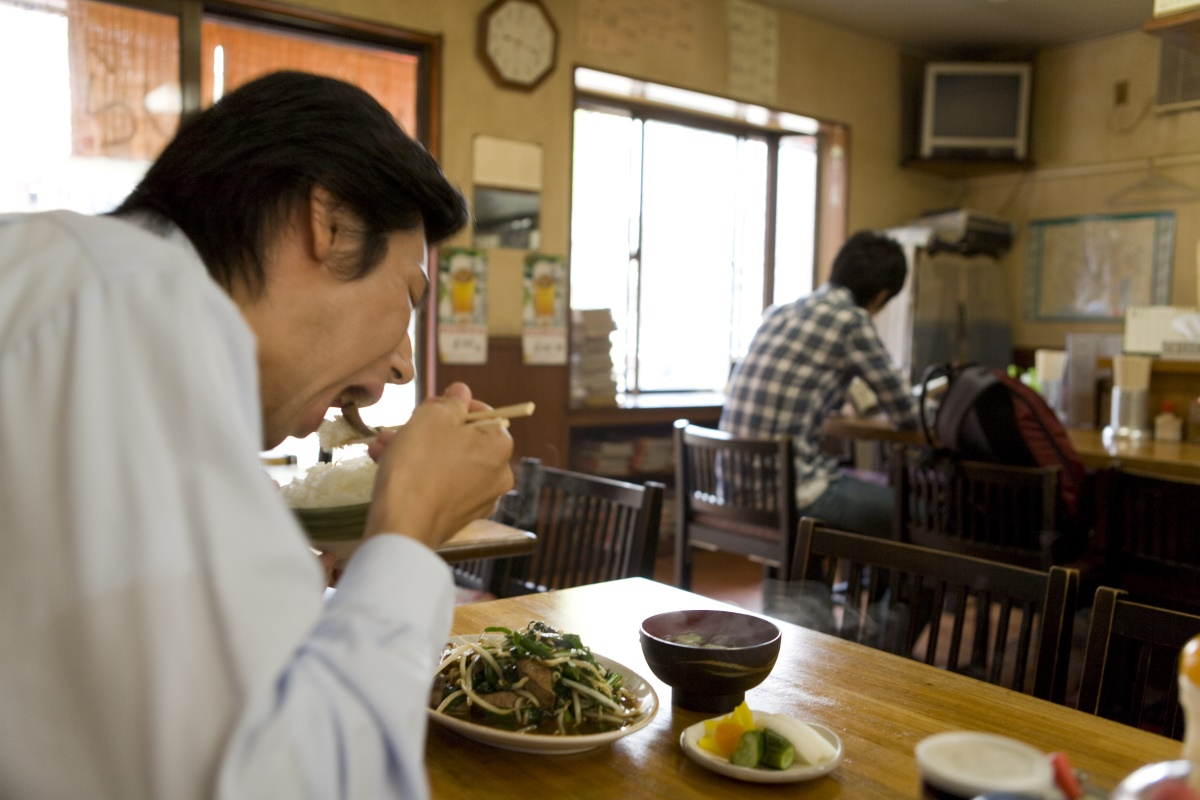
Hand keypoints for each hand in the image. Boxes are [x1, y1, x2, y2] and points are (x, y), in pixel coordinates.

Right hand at [363, 383, 513, 546]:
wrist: (402, 526)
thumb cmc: (420, 464)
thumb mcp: (432, 418)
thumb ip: (451, 402)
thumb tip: (461, 392)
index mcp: (500, 448)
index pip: (484, 414)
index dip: (454, 405)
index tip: (429, 405)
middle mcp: (498, 476)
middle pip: (462, 440)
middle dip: (426, 429)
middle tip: (400, 424)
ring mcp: (478, 500)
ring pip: (445, 462)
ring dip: (414, 449)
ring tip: (382, 444)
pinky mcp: (456, 518)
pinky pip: (439, 485)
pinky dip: (417, 472)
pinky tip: (385, 464)